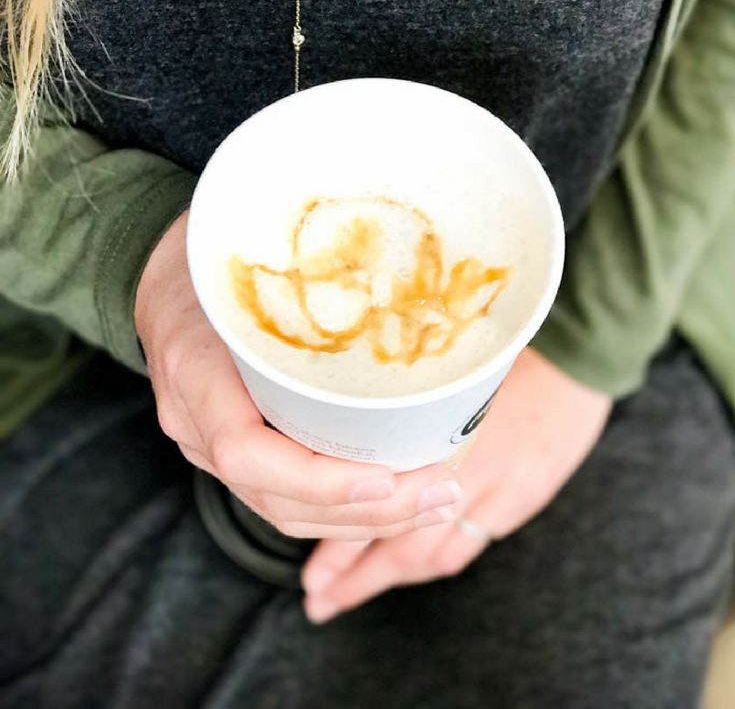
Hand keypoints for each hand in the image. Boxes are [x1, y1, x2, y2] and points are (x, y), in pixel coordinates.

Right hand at [135, 210, 465, 538]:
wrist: (158, 275)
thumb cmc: (211, 254)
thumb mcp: (246, 249)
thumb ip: (305, 271)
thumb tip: (398, 273)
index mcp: (194, 369)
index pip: (245, 452)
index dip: (317, 479)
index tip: (387, 477)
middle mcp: (194, 421)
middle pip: (277, 497)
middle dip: (365, 510)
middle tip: (443, 492)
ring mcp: (207, 444)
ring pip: (283, 509)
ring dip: (364, 519)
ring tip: (436, 502)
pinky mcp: (231, 450)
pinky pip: (284, 496)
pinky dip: (343, 507)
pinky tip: (397, 496)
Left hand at [302, 347, 611, 621]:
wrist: (577, 360)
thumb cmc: (506, 351)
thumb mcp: (447, 369)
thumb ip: (402, 400)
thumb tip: (345, 415)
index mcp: (437, 427)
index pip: (377, 493)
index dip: (337, 532)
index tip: (305, 556)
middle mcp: (462, 466)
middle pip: (400, 538)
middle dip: (351, 573)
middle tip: (315, 596)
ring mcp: (495, 489)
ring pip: (431, 552)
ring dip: (382, 577)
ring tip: (343, 596)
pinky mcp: (520, 500)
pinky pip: (467, 545)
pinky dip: (431, 563)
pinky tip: (405, 570)